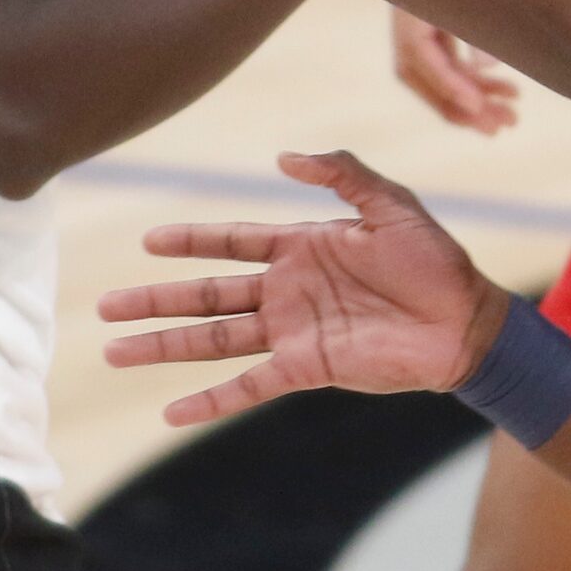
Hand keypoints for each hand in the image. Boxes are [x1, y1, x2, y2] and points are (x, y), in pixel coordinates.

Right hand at [98, 150, 515, 425]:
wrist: (467, 322)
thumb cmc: (435, 260)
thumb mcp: (390, 203)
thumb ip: (341, 173)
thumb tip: (283, 158)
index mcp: (301, 246)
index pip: (231, 241)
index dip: (190, 240)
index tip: (148, 242)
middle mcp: (286, 291)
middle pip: (206, 294)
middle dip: (155, 299)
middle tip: (103, 304)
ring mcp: (292, 332)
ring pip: (213, 340)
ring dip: (163, 346)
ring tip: (114, 352)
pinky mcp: (307, 369)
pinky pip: (248, 387)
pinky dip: (210, 402)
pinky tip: (171, 412)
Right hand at [391, 0, 541, 132]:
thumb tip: (494, 62)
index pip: (412, 53)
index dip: (444, 88)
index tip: (477, 112)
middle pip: (422, 70)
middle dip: (459, 104)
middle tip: (503, 126)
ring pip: (437, 66)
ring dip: (469, 95)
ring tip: (511, 116)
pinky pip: (451, 49)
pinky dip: (475, 73)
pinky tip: (507, 85)